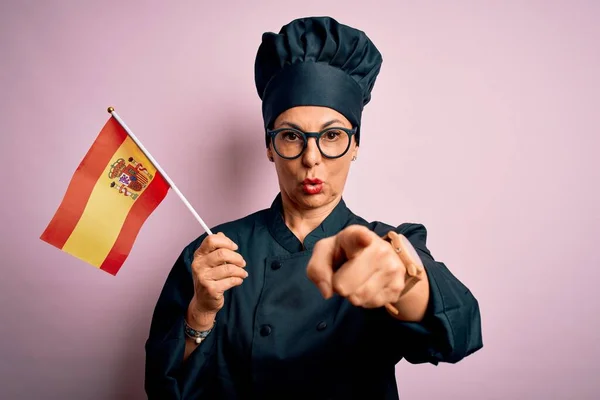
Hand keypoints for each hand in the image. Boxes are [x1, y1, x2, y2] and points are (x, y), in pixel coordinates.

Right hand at [189, 233, 246, 319]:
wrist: (203, 302)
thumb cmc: (209, 279)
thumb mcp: (209, 262)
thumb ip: (216, 248)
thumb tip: (221, 234)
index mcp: (199, 255)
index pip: (211, 240)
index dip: (226, 242)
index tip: (235, 247)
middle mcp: (198, 265)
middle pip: (222, 253)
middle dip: (237, 257)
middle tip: (242, 263)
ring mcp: (203, 278)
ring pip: (229, 268)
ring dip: (240, 270)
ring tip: (243, 273)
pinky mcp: (211, 289)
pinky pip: (231, 280)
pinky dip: (238, 279)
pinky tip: (238, 280)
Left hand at [306, 225, 421, 309]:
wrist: (377, 257)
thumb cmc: (345, 253)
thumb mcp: (325, 253)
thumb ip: (317, 268)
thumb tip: (327, 292)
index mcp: (356, 235)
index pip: (359, 237)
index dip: (361, 238)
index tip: (365, 238)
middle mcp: (378, 249)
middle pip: (343, 285)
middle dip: (339, 285)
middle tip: (345, 274)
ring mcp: (391, 267)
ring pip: (357, 297)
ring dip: (351, 294)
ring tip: (357, 279)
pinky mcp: (397, 285)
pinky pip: (370, 304)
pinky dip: (364, 300)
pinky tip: (368, 285)